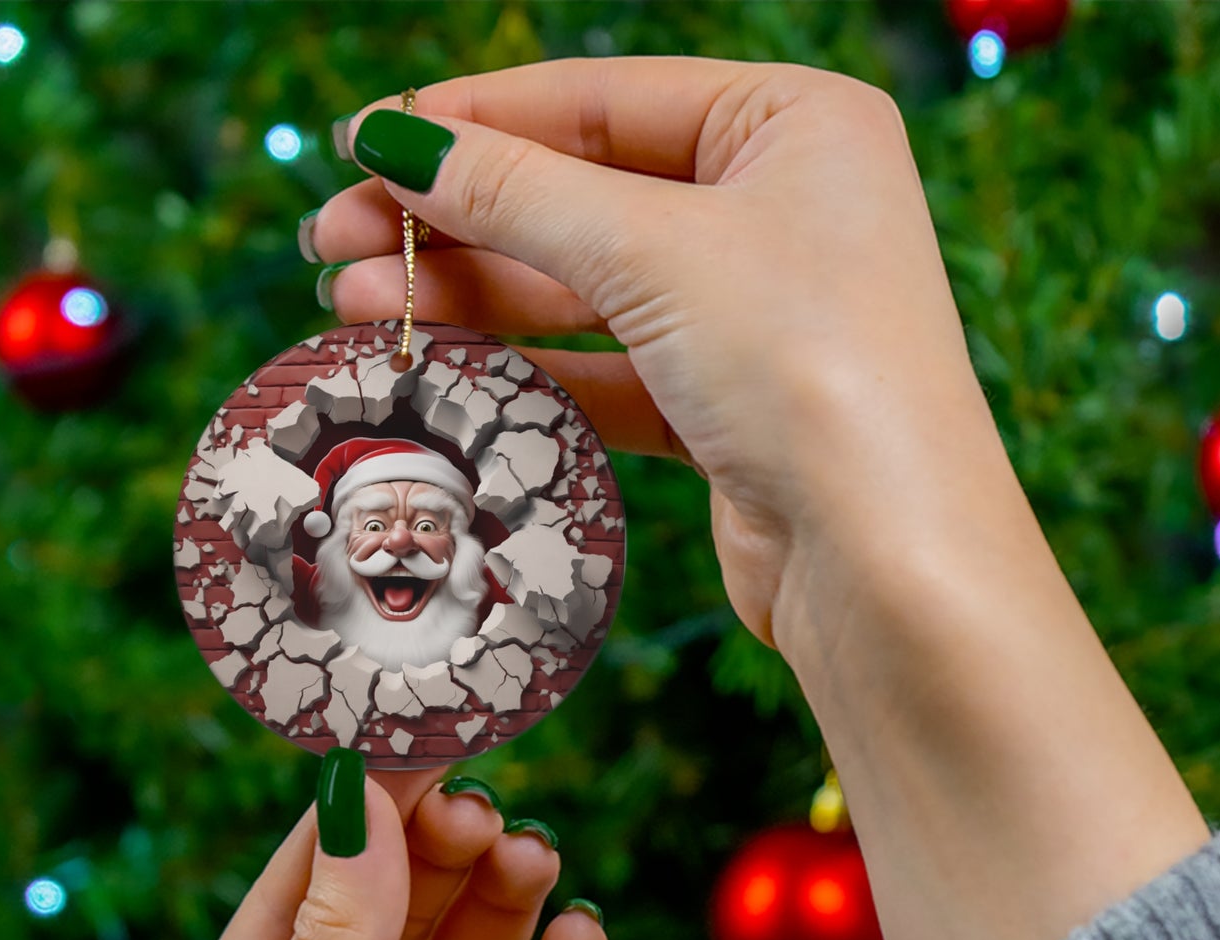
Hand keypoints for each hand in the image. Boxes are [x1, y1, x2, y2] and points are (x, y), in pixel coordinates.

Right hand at [309, 60, 1209, 939]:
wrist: (886, 561)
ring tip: (356, 304)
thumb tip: (393, 143)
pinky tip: (440, 364)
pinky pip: (609, 368)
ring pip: (587, 290)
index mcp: (794, 126)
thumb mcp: (654, 252)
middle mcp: (782, 211)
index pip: (603, 99)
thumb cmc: (807, 368)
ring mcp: (756, 316)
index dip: (475, 121)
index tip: (364, 145)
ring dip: (475, 296)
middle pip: (585, 197)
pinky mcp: (730, 409)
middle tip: (334, 243)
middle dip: (458, 221)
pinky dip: (528, 367)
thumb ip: (517, 193)